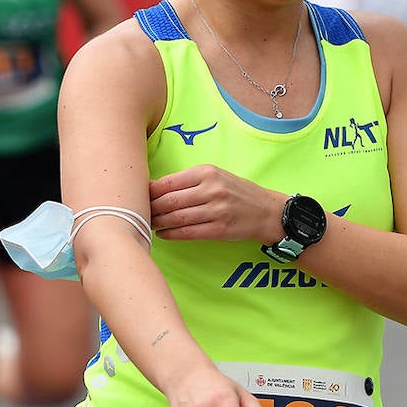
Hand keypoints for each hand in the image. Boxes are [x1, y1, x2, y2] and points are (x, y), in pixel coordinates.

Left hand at [150, 165, 281, 243]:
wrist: (266, 211)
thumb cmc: (236, 192)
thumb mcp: (215, 176)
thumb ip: (188, 181)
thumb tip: (154, 189)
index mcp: (206, 172)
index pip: (168, 182)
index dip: (149, 192)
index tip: (140, 197)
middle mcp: (211, 189)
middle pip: (169, 201)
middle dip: (151, 209)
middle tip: (139, 214)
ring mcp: (216, 210)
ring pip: (176, 218)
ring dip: (158, 223)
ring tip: (149, 224)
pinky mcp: (219, 229)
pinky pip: (188, 233)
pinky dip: (171, 234)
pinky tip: (163, 234)